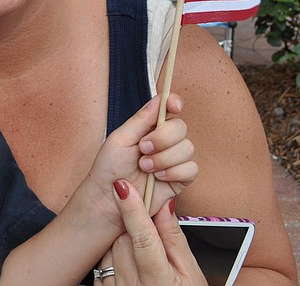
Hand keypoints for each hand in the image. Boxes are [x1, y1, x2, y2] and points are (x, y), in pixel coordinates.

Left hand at [89, 94, 196, 226]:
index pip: (168, 108)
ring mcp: (173, 160)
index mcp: (149, 127)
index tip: (173, 105)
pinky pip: (191, 169)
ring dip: (164, 158)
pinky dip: (174, 172)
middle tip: (143, 149)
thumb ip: (141, 120)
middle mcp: (164, 141)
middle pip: (181, 127)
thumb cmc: (109, 169)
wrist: (109, 199)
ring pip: (187, 148)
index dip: (174, 103)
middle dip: (162, 138)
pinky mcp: (180, 179)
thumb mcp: (120, 139)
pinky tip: (158, 178)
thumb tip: (158, 99)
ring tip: (145, 167)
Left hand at [96, 180, 206, 285]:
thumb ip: (174, 238)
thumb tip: (164, 205)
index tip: (123, 186)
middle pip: (124, 240)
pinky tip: (130, 263)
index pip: (142, 239)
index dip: (132, 210)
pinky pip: (103, 264)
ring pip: (111, 250)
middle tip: (150, 231)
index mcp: (159, 282)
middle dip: (134, 228)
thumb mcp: (190, 271)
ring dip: (123, 243)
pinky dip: (115, 256)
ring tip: (142, 254)